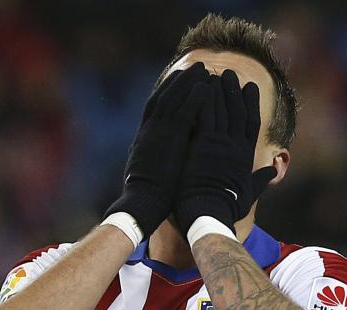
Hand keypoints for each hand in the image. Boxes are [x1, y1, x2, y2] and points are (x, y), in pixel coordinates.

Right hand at [104, 63, 210, 237]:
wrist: (141, 204)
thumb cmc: (146, 199)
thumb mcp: (148, 175)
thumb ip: (155, 163)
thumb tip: (161, 162)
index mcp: (144, 140)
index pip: (156, 109)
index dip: (168, 92)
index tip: (179, 80)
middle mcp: (150, 131)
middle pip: (165, 97)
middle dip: (180, 81)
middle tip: (194, 67)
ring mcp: (158, 133)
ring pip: (174, 100)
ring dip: (188, 83)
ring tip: (203, 69)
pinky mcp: (168, 139)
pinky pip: (182, 113)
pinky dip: (193, 98)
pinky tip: (205, 87)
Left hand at [172, 69, 277, 237]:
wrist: (209, 215)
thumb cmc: (227, 208)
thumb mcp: (249, 192)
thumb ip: (261, 178)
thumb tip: (274, 170)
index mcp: (245, 157)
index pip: (251, 124)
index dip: (251, 104)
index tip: (249, 88)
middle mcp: (235, 147)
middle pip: (237, 112)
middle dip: (234, 91)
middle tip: (231, 73)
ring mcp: (220, 145)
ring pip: (221, 110)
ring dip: (220, 90)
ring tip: (216, 73)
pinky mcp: (204, 145)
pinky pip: (205, 116)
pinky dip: (205, 99)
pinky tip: (202, 85)